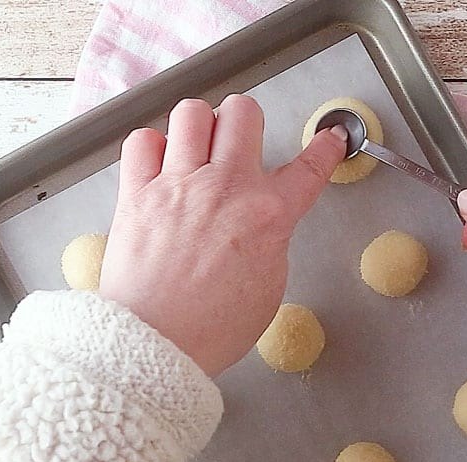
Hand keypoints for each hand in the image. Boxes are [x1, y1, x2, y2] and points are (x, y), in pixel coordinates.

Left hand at [99, 95, 346, 375]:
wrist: (156, 344)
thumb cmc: (211, 329)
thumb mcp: (269, 286)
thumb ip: (272, 239)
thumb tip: (266, 219)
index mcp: (268, 215)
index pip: (308, 168)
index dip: (325, 149)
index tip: (330, 139)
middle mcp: (224, 187)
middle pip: (243, 112)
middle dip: (246, 122)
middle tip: (240, 142)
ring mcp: (177, 185)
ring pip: (191, 112)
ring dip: (198, 126)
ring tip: (195, 149)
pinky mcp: (136, 192)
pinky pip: (142, 139)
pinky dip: (151, 146)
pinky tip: (159, 165)